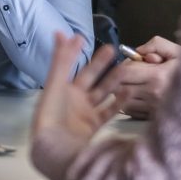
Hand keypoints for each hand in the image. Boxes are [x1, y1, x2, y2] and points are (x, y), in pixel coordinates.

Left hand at [30, 33, 127, 179]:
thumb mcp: (56, 82)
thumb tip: (62, 32)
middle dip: (100, 63)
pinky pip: (108, 111)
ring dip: (113, 81)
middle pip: (90, 77)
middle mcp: (73, 99)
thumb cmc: (52, 112)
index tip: (86, 37)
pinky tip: (129, 91)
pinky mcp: (93, 127)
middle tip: (114, 49)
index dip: (78, 52)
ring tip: (126, 68)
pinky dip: (119, 102)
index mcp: (61, 87)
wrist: (54, 147)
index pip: (71, 65)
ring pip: (102, 93)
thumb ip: (62, 58)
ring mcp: (84, 113)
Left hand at [115, 36, 180, 119]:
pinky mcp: (152, 118)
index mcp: (157, 76)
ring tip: (133, 84)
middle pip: (119, 88)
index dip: (122, 66)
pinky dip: (128, 103)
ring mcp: (152, 109)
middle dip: (119, 79)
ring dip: (122, 92)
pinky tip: (138, 95)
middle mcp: (153, 95)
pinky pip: (130, 111)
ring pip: (122, 101)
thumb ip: (156, 44)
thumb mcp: (175, 50)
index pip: (124, 72)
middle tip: (129, 74)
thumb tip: (138, 51)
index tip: (129, 63)